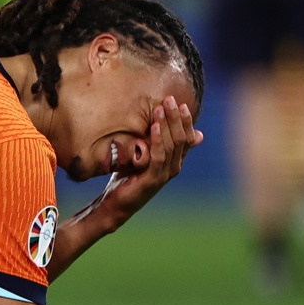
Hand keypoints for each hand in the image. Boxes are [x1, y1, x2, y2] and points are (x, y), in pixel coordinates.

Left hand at [93, 96, 202, 228]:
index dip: (185, 120)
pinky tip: (154, 127)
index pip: (187, 138)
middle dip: (176, 117)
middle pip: (182, 139)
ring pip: (172, 146)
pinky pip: (158, 157)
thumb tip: (156, 124)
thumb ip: (156, 142)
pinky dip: (158, 140)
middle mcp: (173, 168)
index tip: (178, 102)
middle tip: (169, 99)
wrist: (116, 204)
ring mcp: (164, 175)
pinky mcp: (152, 180)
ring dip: (167, 124)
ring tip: (161, 108)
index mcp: (174, 161)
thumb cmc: (129, 178)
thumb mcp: (144, 156)